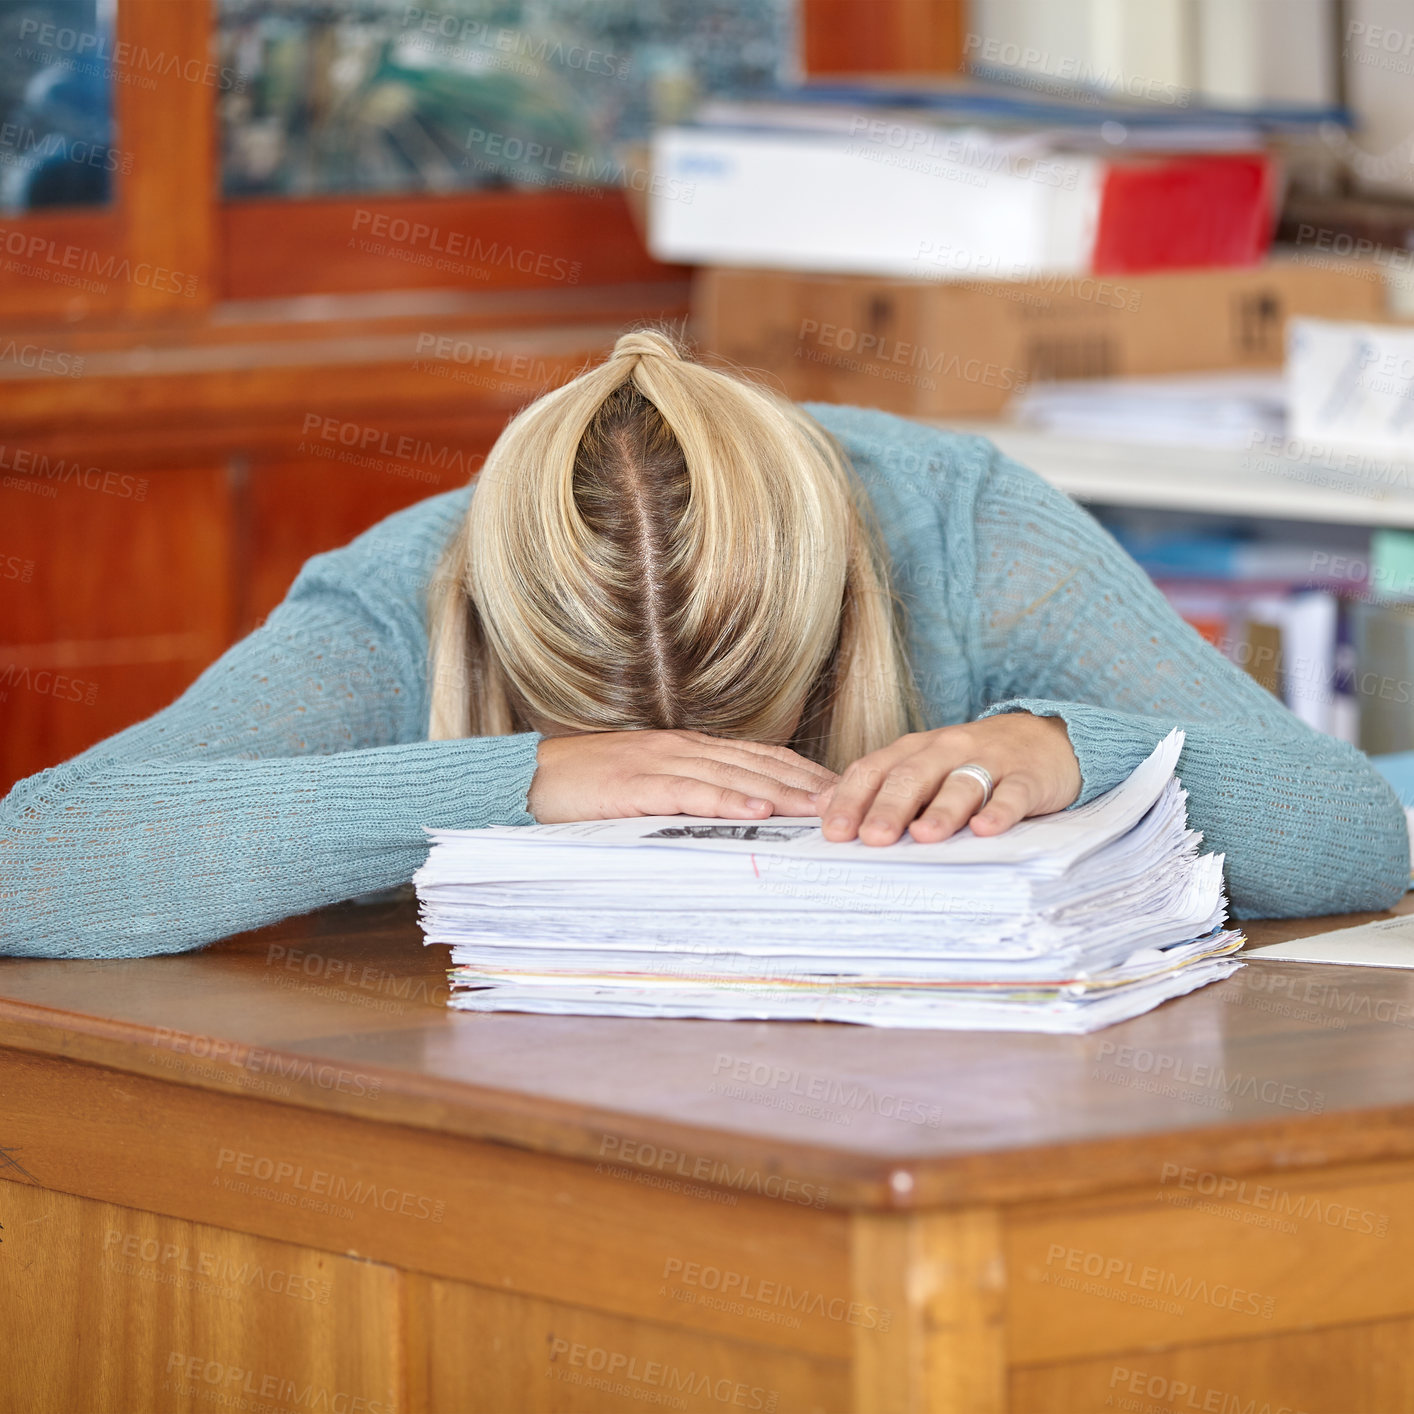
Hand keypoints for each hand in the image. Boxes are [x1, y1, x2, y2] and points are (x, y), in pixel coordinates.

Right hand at [527, 729, 839, 823]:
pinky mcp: (635, 784)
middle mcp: (682, 748)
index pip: (761, 757)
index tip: (844, 791)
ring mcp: (659, 763)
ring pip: (736, 775)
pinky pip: (690, 792)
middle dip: (811, 782)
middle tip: (855, 801)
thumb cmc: (585, 791)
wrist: (524, 780)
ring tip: (825, 810)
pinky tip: (759, 812)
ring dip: (785, 792)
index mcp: (687, 748)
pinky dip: (728, 801)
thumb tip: (735, 818)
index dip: (805, 772)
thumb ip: (687, 796)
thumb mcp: (645, 788)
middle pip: (761, 763)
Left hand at [816, 713, 1080, 845]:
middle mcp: (946, 750)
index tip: (833, 831)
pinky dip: (999, 811)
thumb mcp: (924, 768)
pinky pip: (1012, 794)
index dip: (852, 799)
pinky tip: (985, 829)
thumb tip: (824, 809)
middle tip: (871, 838)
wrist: (1044, 740)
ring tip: (924, 837)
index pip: (874, 770)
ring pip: (960, 784)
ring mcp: (989, 761)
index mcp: (914, 750)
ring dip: (941, 811)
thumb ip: (880, 786)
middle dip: (889, 808)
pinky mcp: (1027, 778)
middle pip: (912, 777)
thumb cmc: (971, 763)